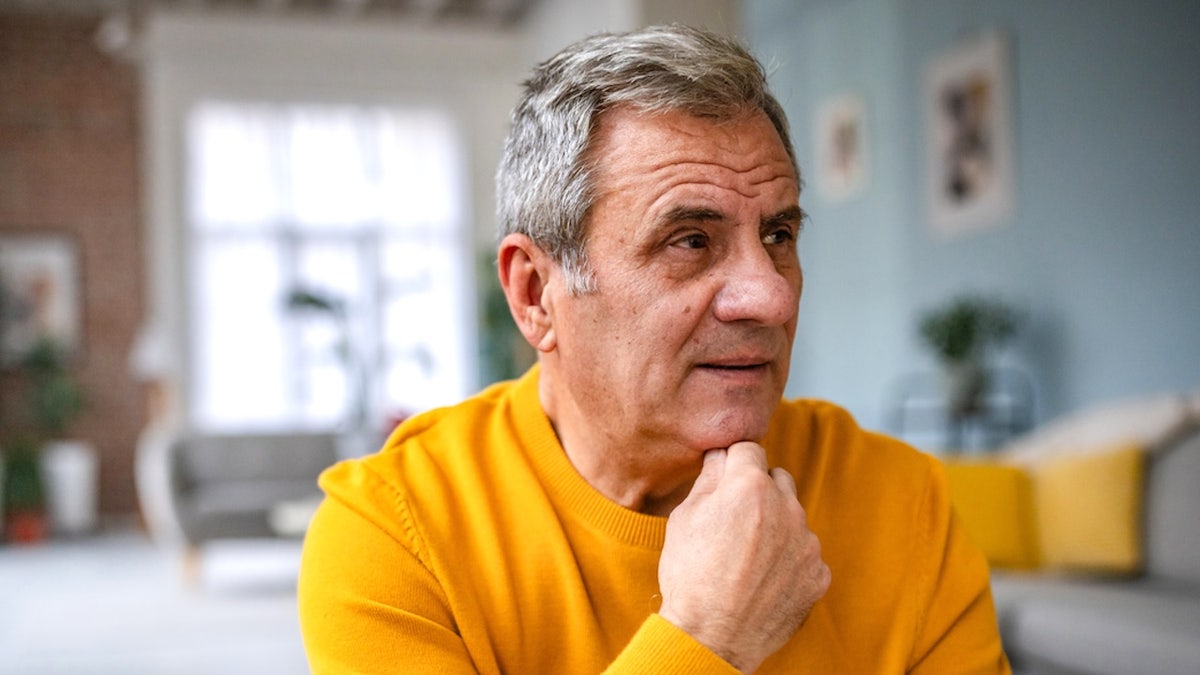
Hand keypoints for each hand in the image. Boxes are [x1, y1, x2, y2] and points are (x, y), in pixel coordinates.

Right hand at [657, 442, 829, 672]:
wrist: (712, 638)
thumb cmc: (690, 576)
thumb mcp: (685, 518)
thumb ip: (709, 479)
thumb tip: (720, 456)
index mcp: (750, 487)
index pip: (749, 449)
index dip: (733, 463)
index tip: (724, 480)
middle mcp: (787, 508)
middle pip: (777, 478)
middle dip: (758, 490)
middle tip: (734, 519)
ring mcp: (807, 542)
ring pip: (793, 517)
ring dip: (775, 526)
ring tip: (746, 556)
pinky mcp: (818, 573)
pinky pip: (804, 553)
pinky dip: (788, 560)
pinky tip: (763, 579)